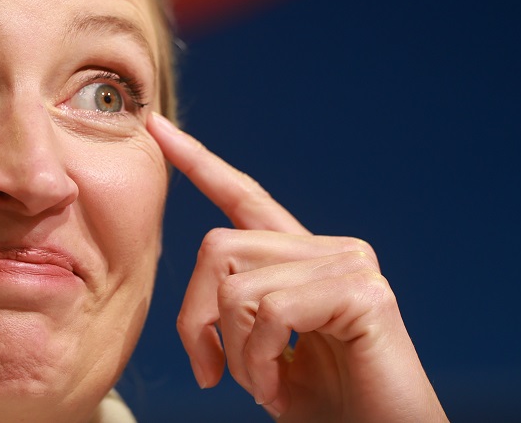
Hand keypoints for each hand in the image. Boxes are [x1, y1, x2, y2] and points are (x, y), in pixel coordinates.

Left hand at [148, 113, 446, 421]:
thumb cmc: (326, 411)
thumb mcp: (261, 356)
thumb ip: (235, 312)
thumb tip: (198, 295)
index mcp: (302, 260)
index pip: (243, 197)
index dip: (198, 161)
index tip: (156, 126)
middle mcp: (330, 250)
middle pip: (218, 247)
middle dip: (197, 318)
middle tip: (213, 374)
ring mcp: (351, 265)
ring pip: (237, 286)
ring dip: (236, 354)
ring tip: (264, 388)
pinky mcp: (363, 294)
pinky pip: (272, 312)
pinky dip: (261, 362)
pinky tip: (281, 390)